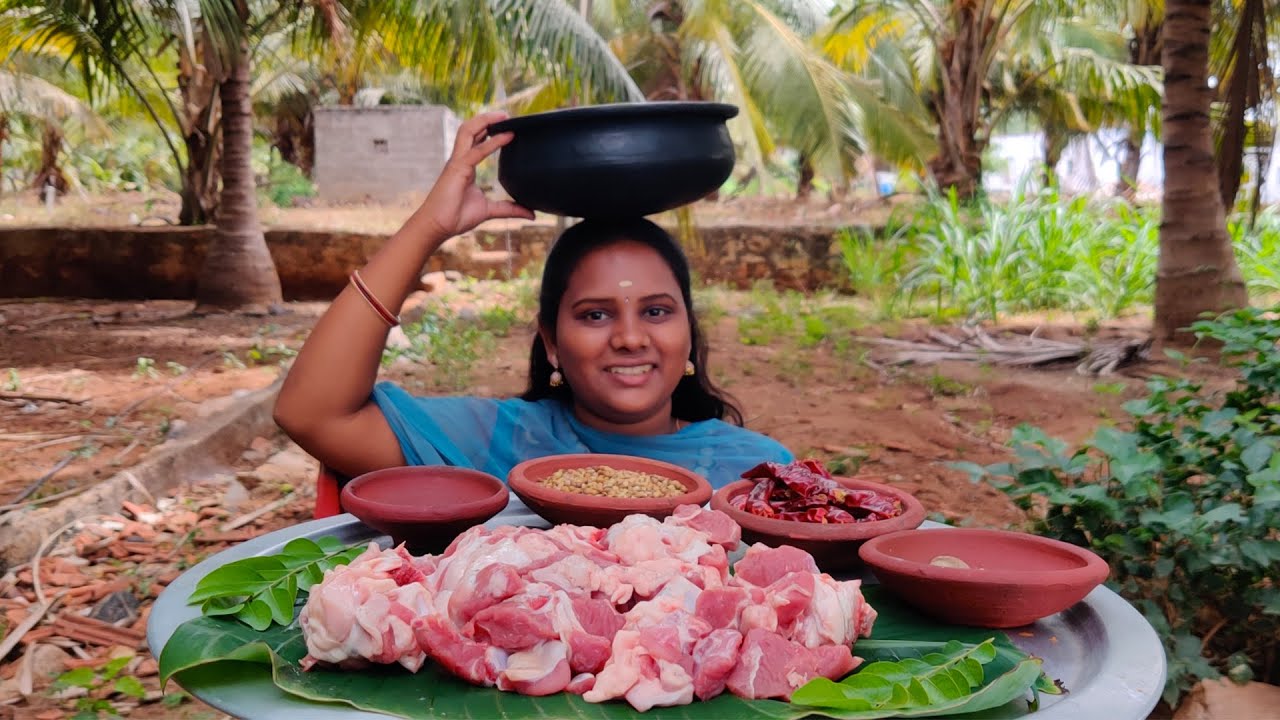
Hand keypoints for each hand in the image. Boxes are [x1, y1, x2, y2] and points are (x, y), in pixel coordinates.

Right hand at [416, 112, 534, 239]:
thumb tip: (530, 213)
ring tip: (504, 116)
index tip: (507, 125)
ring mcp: (457, 162)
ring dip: (486, 121)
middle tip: (507, 115)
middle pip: (471, 129)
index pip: (476, 140)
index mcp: (465, 165)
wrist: (438, 226)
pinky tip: (507, 136)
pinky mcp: (457, 169)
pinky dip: (492, 142)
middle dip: (487, 119)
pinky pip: (476, 151)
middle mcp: (460, 159)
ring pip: (469, 131)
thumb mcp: (489, 210)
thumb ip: (509, 208)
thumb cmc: (456, 217)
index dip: (489, 130)